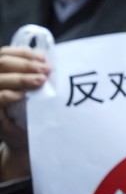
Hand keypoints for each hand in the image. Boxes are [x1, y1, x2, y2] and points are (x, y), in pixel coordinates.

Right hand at [0, 46, 50, 179]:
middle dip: (26, 64)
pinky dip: (11, 95)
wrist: (25, 140)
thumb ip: (36, 75)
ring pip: (0, 79)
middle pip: (2, 63)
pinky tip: (25, 96)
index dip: (24, 53)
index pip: (5, 54)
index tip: (43, 58)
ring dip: (21, 78)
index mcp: (2, 73)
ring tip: (41, 81)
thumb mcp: (34, 90)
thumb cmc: (32, 112)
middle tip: (47, 70)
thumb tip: (51, 62)